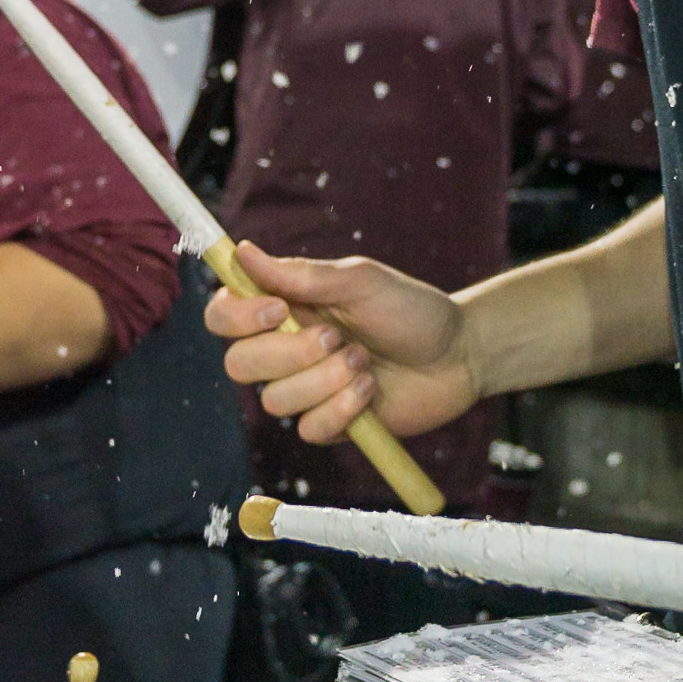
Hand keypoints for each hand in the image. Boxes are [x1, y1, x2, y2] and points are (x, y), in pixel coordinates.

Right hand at [202, 241, 475, 444]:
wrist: (459, 355)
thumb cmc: (410, 309)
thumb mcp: (361, 282)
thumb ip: (302, 275)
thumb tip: (244, 252)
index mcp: (284, 307)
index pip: (223, 314)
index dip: (236, 316)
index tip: (278, 309)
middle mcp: (285, 349)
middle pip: (238, 363)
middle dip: (287, 354)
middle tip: (335, 338)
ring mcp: (305, 389)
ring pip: (275, 400)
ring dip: (325, 380)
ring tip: (364, 362)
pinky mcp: (328, 424)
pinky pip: (308, 428)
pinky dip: (342, 408)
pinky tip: (370, 391)